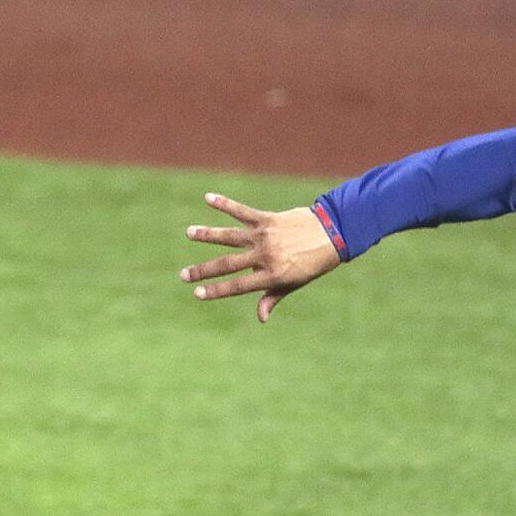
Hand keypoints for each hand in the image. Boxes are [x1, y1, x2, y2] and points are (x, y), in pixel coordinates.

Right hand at [181, 193, 341, 321]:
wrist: (332, 234)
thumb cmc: (313, 263)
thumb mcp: (295, 283)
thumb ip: (273, 297)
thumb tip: (260, 318)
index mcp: (272, 276)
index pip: (238, 286)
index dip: (216, 291)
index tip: (197, 293)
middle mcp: (265, 256)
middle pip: (227, 264)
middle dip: (203, 270)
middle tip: (183, 275)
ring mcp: (265, 236)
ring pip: (230, 236)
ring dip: (207, 235)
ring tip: (189, 233)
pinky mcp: (267, 219)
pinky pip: (242, 211)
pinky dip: (225, 204)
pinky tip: (208, 198)